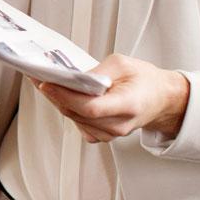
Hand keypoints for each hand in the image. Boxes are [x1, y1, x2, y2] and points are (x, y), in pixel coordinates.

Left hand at [32, 53, 189, 142]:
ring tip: (46, 83)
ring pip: (75, 119)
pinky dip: (68, 110)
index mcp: (129, 105)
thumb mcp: (123, 64)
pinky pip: (79, 124)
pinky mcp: (103, 135)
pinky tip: (62, 96)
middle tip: (38, 77)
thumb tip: (73, 78)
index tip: (47, 83)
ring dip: (58, 102)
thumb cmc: (145, 80)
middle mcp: (119, 125)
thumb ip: (98, 72)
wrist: (161, 99)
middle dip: (55, 95)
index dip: (65, 96)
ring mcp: (111, 134)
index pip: (90, 107)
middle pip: (78, 114)